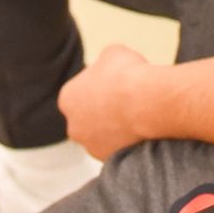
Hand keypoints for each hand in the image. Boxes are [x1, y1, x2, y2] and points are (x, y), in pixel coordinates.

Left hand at [57, 43, 154, 161]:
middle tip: (125, 99)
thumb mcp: (112, 53)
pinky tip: (141, 127)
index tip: (115, 82)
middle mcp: (74, 126)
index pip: (80, 92)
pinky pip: (118, 148)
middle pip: (88, 117)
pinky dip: (127, 140)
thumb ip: (104, 64)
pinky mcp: (110, 159)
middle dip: (103, 110)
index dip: (99, 86)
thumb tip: (110, 68)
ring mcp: (91, 146)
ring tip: (136, 113)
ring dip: (115, 127)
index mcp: (67, 98)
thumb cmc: (127, 74)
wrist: (146, 103)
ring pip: (103, 135)